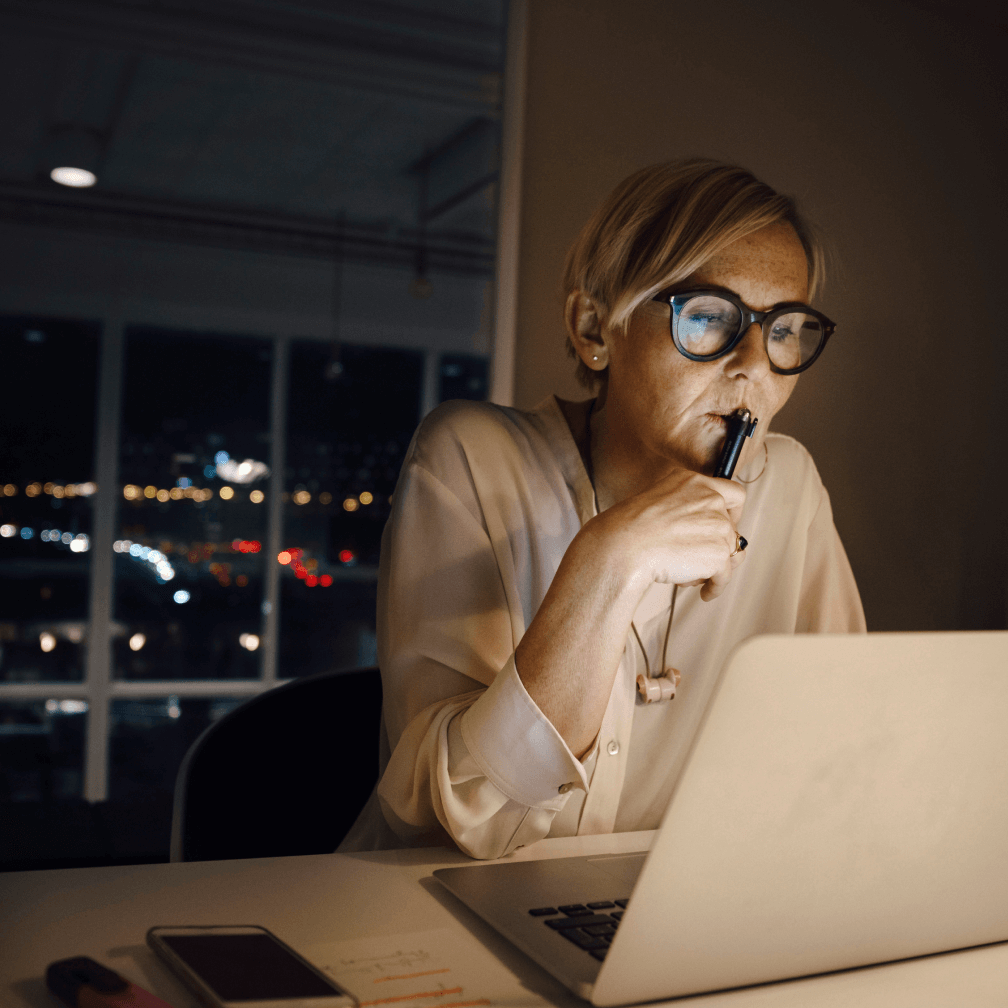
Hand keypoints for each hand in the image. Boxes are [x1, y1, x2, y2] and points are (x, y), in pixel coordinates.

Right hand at [582, 467, 746, 600]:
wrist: (624, 545)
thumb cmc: (629, 530)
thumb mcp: (659, 505)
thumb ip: (687, 513)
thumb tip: (715, 540)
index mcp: (693, 482)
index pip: (734, 493)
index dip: (733, 513)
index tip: (723, 526)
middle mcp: (710, 499)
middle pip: (731, 528)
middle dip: (717, 546)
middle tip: (698, 559)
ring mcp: (718, 524)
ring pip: (728, 553)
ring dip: (711, 567)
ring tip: (689, 576)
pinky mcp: (719, 552)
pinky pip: (725, 575)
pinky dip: (716, 587)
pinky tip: (704, 593)